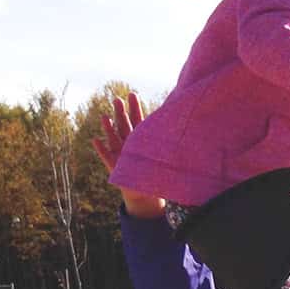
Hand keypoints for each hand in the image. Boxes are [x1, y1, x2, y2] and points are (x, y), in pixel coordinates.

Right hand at [92, 93, 164, 218]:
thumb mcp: (166, 162)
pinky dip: (101, 149)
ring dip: (109, 128)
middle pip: (124, 125)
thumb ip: (174, 151)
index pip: (138, 121)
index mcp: (141, 140)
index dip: (135, 108)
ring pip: (114, 138)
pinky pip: (106, 157)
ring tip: (105, 117)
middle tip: (118, 99)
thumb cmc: (155, 174)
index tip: (133, 94)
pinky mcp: (114, 166)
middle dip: (121, 113)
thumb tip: (194, 139)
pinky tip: (95, 140)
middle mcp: (129, 144)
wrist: (145, 194)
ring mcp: (120, 154)